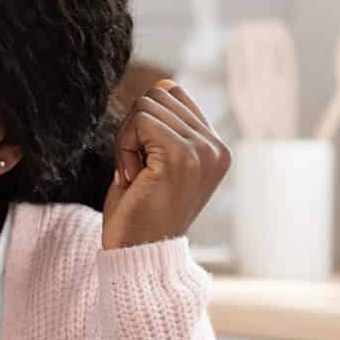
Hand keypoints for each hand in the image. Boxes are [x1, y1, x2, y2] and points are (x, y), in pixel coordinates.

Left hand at [101, 79, 231, 249]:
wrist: (138, 255)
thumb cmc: (139, 213)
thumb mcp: (157, 163)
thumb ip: (164, 125)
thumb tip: (162, 83)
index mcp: (215, 148)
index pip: (174, 94)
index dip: (144, 121)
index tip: (143, 162)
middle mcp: (216, 147)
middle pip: (159, 93)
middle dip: (133, 128)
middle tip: (136, 171)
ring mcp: (203, 150)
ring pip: (147, 103)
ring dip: (127, 138)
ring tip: (136, 176)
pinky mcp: (182, 156)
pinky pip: (139, 119)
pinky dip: (123, 145)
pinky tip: (132, 178)